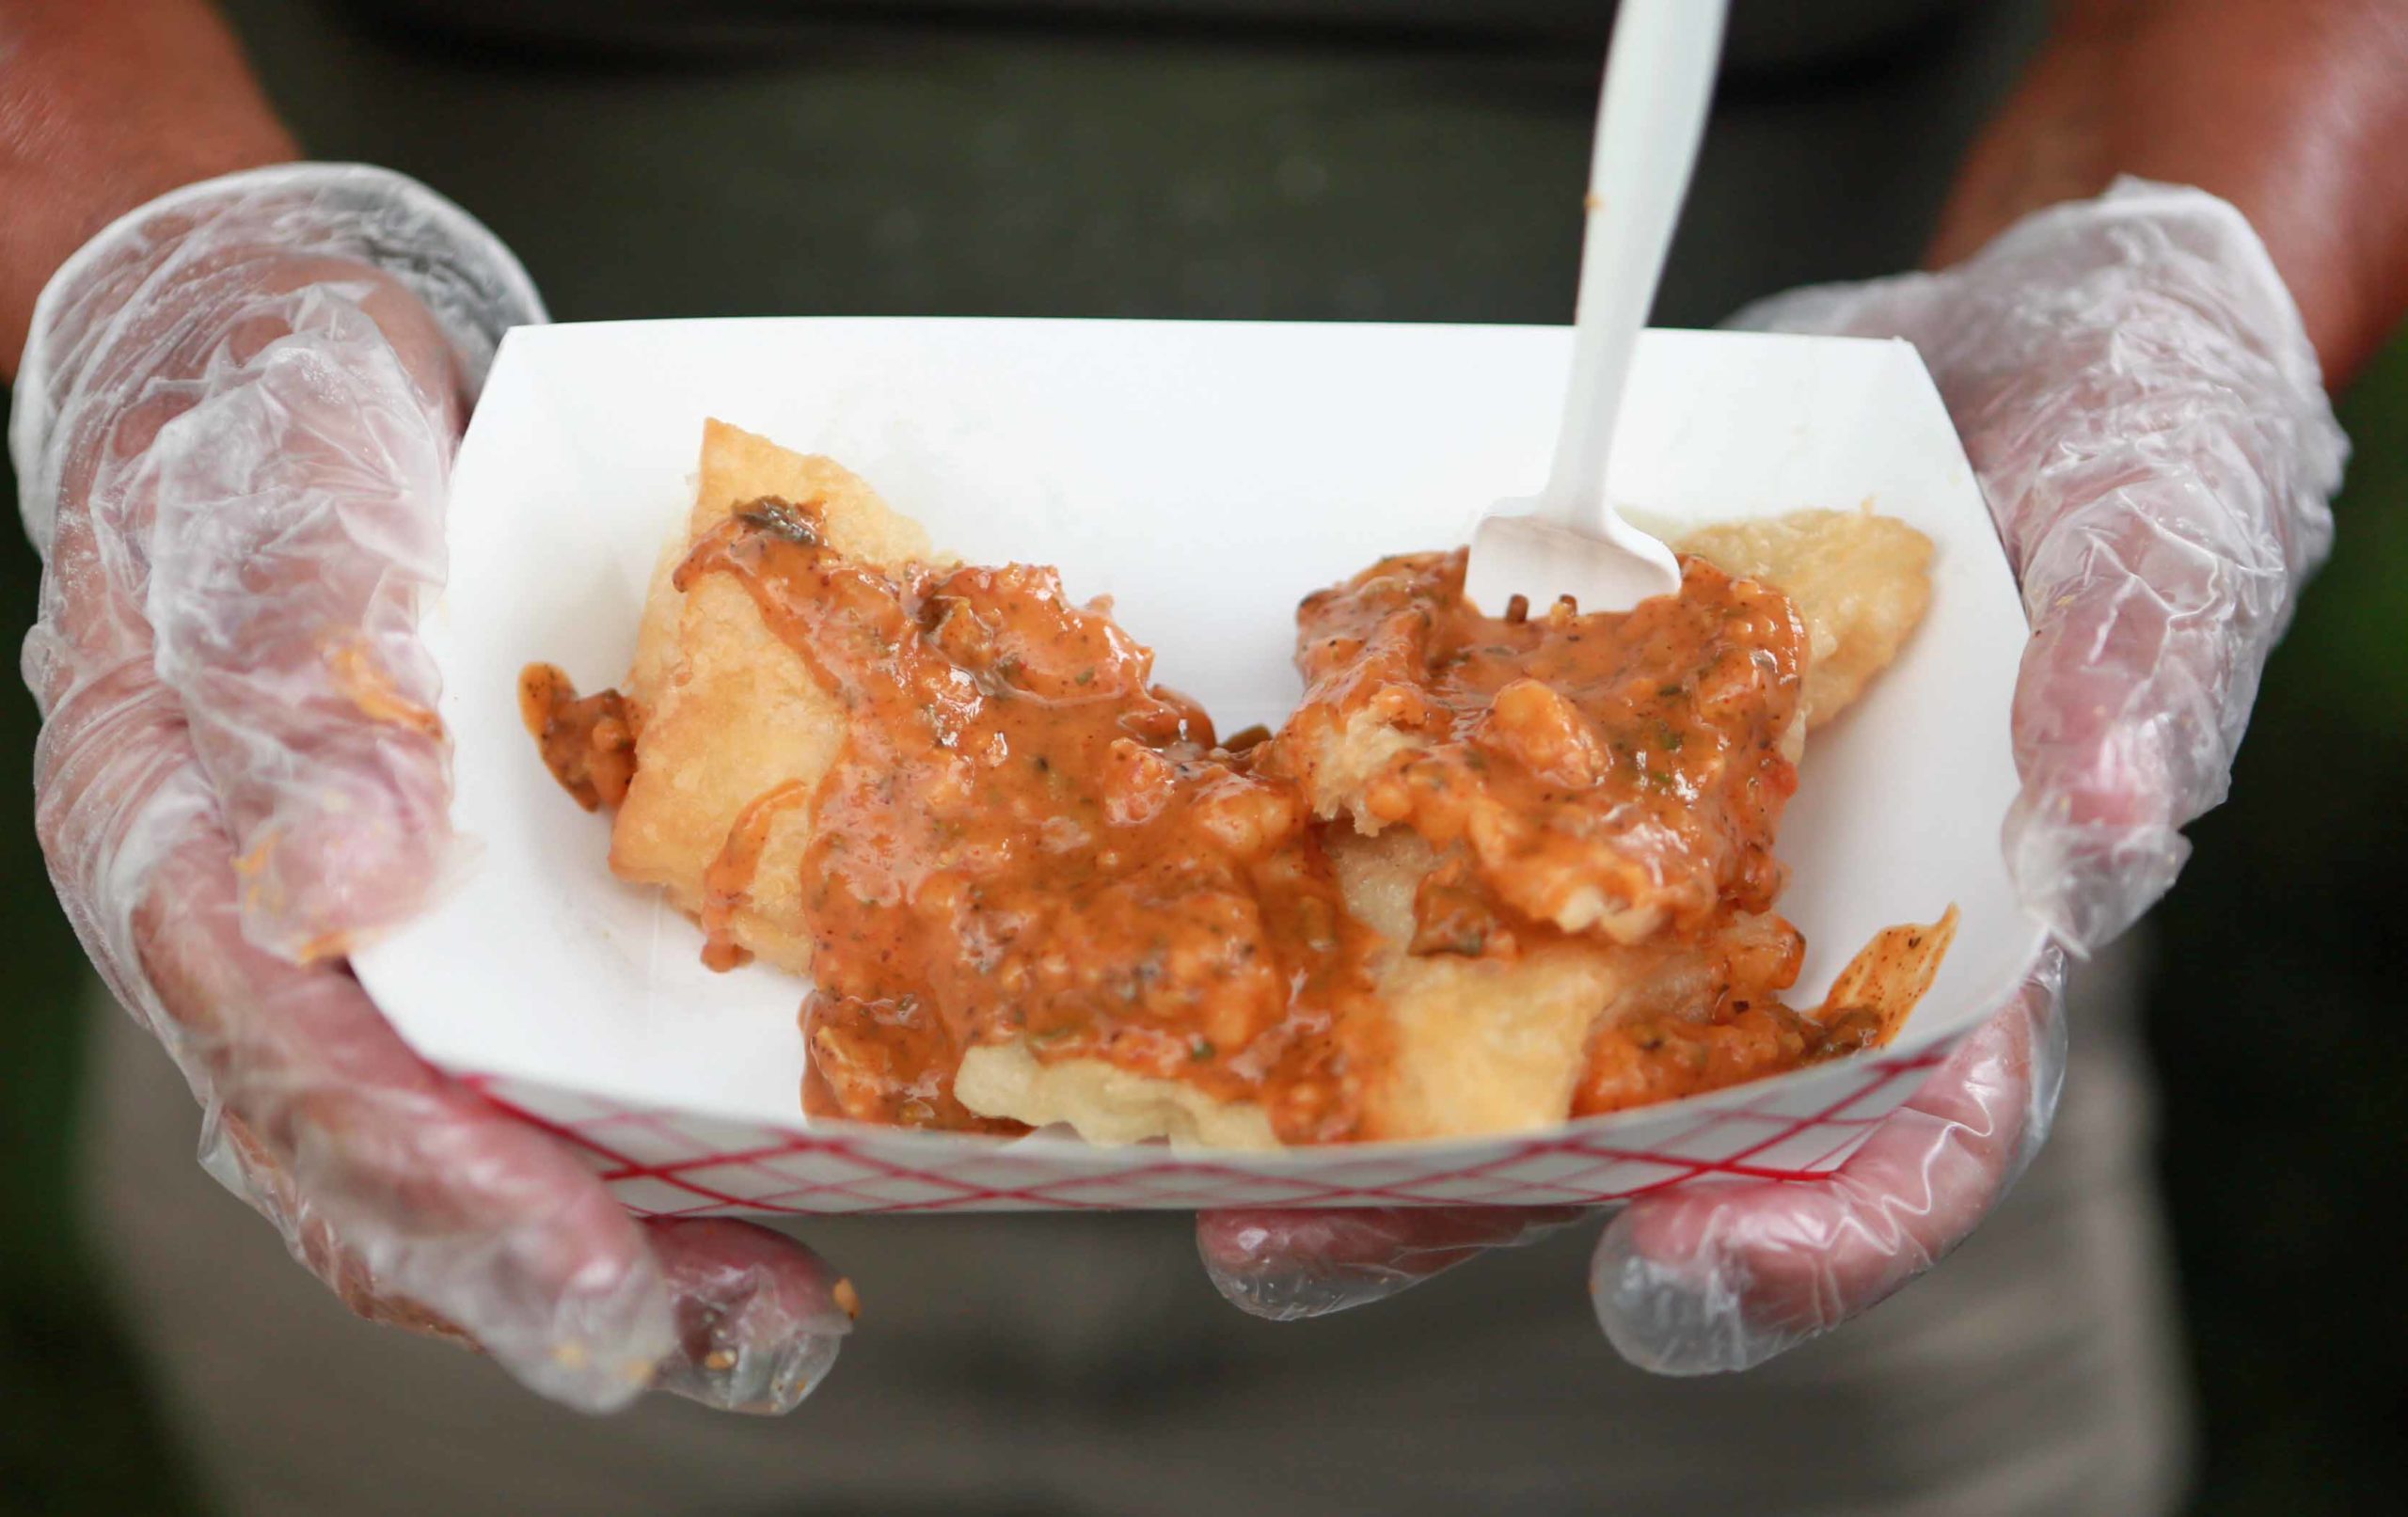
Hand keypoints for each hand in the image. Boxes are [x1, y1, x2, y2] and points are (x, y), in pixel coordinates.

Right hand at [15, 165, 855, 1412]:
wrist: (311, 373)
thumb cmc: (260, 427)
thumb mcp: (271, 500)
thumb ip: (295, 675)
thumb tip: (342, 889)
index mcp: (193, 873)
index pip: (307, 1085)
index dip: (449, 1202)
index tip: (595, 1288)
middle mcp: (293, 951)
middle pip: (402, 1169)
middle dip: (557, 1275)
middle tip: (727, 1340)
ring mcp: (403, 941)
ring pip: (494, 1140)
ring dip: (644, 1242)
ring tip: (781, 1319)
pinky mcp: (500, 908)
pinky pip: (570, 1046)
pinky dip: (673, 1125)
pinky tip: (802, 1159)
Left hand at [1200, 180, 2343, 1370]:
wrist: (1999, 329)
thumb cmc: (2139, 435)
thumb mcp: (2176, 518)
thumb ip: (2141, 666)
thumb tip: (2096, 823)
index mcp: (1965, 938)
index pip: (1907, 1136)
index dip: (1805, 1233)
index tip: (1674, 1283)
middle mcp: (1791, 925)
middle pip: (1637, 1116)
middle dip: (1470, 1194)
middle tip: (1293, 1250)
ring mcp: (1662, 840)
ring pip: (1503, 1003)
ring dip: (1356, 1086)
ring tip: (1200, 1153)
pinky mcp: (1564, 737)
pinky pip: (1444, 822)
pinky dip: (1333, 866)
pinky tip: (1211, 894)